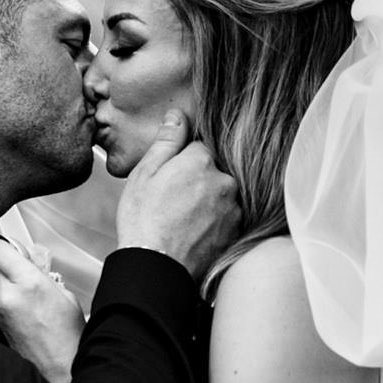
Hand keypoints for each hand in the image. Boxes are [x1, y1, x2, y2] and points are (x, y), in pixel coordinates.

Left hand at [0, 239, 82, 382]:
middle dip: (8, 264)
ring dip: (7, 283)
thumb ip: (43, 273)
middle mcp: (8, 295)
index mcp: (28, 283)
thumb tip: (30, 260)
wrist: (60, 368)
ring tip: (28, 295)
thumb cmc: (68, 336)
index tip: (16, 249)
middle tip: (26, 272)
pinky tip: (24, 309)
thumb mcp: (65, 295)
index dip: (7, 246)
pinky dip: (6, 299)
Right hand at [113, 109, 241, 279]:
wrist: (157, 266)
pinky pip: (227, 218)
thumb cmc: (144, 220)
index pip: (198, 148)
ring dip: (207, 202)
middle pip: (213, 171)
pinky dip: (213, 222)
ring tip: (182, 221)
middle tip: (172, 202)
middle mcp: (225, 180)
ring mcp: (235, 207)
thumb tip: (178, 115)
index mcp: (201, 161)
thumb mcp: (144, 174)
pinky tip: (193, 233)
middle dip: (197, 181)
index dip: (180, 162)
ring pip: (222, 194)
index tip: (167, 179)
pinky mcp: (238, 230)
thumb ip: (166, 142)